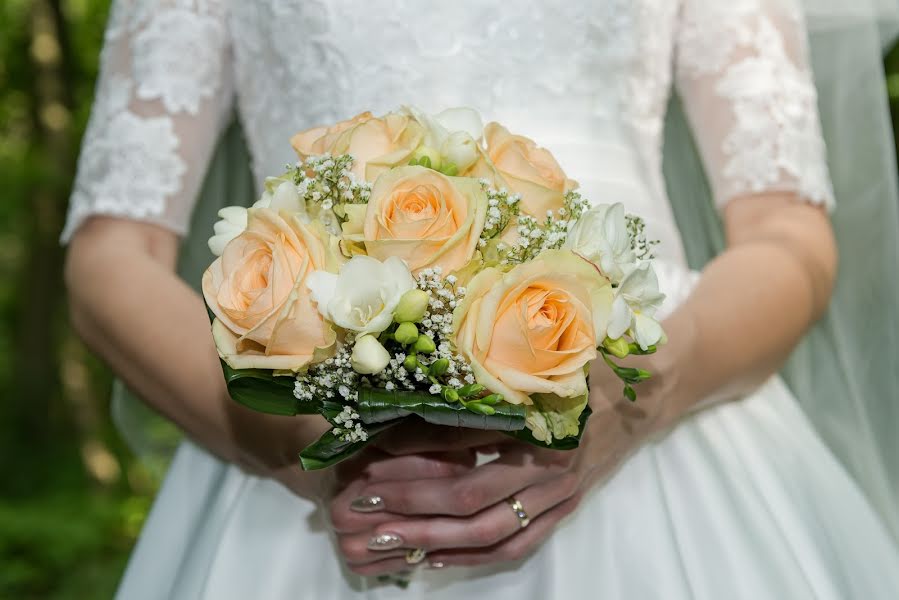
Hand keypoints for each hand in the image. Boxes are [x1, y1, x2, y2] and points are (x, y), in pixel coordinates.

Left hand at [329, 357, 668, 574]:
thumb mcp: (533, 365)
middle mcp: (550, 470)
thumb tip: (410, 401)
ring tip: (385, 539)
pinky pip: (517, 545)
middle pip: (469, 503)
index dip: (410, 467)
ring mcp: (560, 496)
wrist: (647, 388)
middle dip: (409, 508)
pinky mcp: (564, 510)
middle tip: (360, 508)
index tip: (365, 466)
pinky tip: (436, 557)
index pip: (462, 458)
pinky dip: (474, 556)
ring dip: (434, 540)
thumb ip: (478, 388)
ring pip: (490, 533)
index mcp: (539, 428)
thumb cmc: (584, 364)